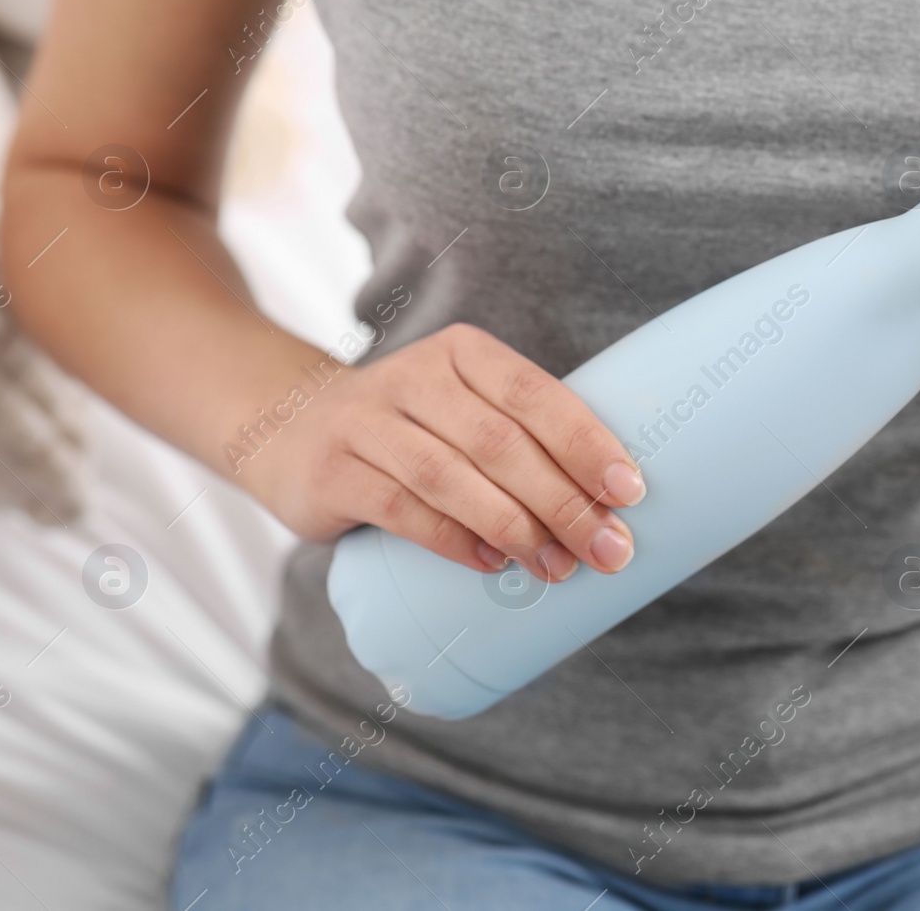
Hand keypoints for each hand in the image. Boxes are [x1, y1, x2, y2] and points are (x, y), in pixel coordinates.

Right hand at [235, 324, 644, 580]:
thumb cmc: (412, 428)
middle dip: (564, 501)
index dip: (586, 442)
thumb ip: (522, 437)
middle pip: (501, 442)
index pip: (535, 394)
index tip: (631, 491)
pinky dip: (455, 540)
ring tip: (558, 567)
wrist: (289, 426)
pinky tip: (493, 563)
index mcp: (462, 352)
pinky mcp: (332, 472)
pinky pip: (402, 510)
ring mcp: (366, 422)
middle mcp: (414, 376)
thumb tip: (610, 506)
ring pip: (453, 477)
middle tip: (608, 549)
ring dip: (515, 528)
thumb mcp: (462, 407)